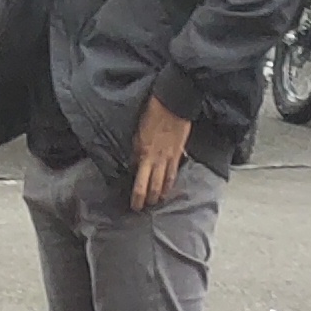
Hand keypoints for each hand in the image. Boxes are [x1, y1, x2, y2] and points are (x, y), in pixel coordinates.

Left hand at [130, 91, 192, 211]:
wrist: (174, 103)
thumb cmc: (153, 113)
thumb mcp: (138, 131)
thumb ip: (136, 149)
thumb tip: (134, 164)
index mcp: (142, 152)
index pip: (137, 180)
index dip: (135, 194)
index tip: (132, 202)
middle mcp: (154, 159)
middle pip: (149, 187)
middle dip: (144, 200)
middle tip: (140, 208)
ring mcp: (167, 159)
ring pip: (162, 184)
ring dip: (157, 195)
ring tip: (155, 202)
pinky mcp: (178, 155)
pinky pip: (173, 175)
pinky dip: (169, 185)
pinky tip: (167, 190)